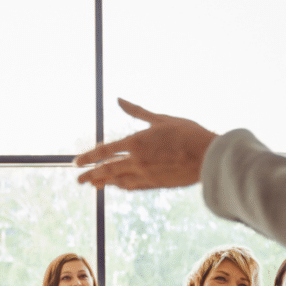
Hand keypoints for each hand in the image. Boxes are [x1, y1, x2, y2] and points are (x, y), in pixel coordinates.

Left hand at [74, 99, 217, 190]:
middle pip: (106, 170)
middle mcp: (137, 161)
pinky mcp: (155, 185)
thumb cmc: (188, 133)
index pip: (105, 151)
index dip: (88, 157)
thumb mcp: (161, 119)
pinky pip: (132, 186)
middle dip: (90, 175)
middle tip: (78, 179)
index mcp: (137, 143)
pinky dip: (122, 185)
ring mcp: (145, 176)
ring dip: (104, 182)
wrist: (209, 158)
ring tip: (93, 184)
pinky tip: (117, 185)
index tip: (77, 161)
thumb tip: (119, 99)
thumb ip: (138, 112)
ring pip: (118, 181)